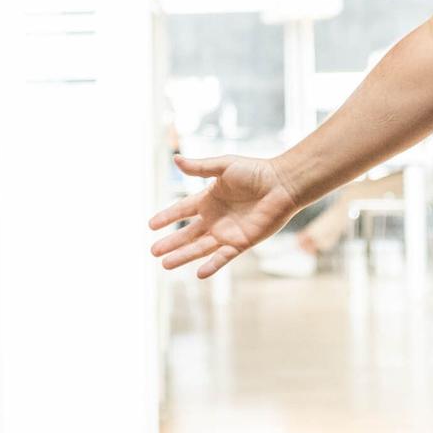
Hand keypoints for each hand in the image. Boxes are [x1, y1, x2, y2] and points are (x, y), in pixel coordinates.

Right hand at [147, 154, 302, 278]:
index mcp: (209, 199)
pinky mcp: (242, 242)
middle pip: (188, 233)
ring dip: (183, 256)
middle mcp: (216, 218)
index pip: (182, 210)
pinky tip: (199, 273)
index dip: (167, 217)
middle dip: (171, 242)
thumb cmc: (255, 171)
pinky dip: (212, 265)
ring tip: (164, 264)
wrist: (282, 184)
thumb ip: (199, 167)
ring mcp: (228, 232)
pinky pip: (223, 256)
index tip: (150, 225)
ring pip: (200, 248)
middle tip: (153, 252)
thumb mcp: (223, 166)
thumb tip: (175, 159)